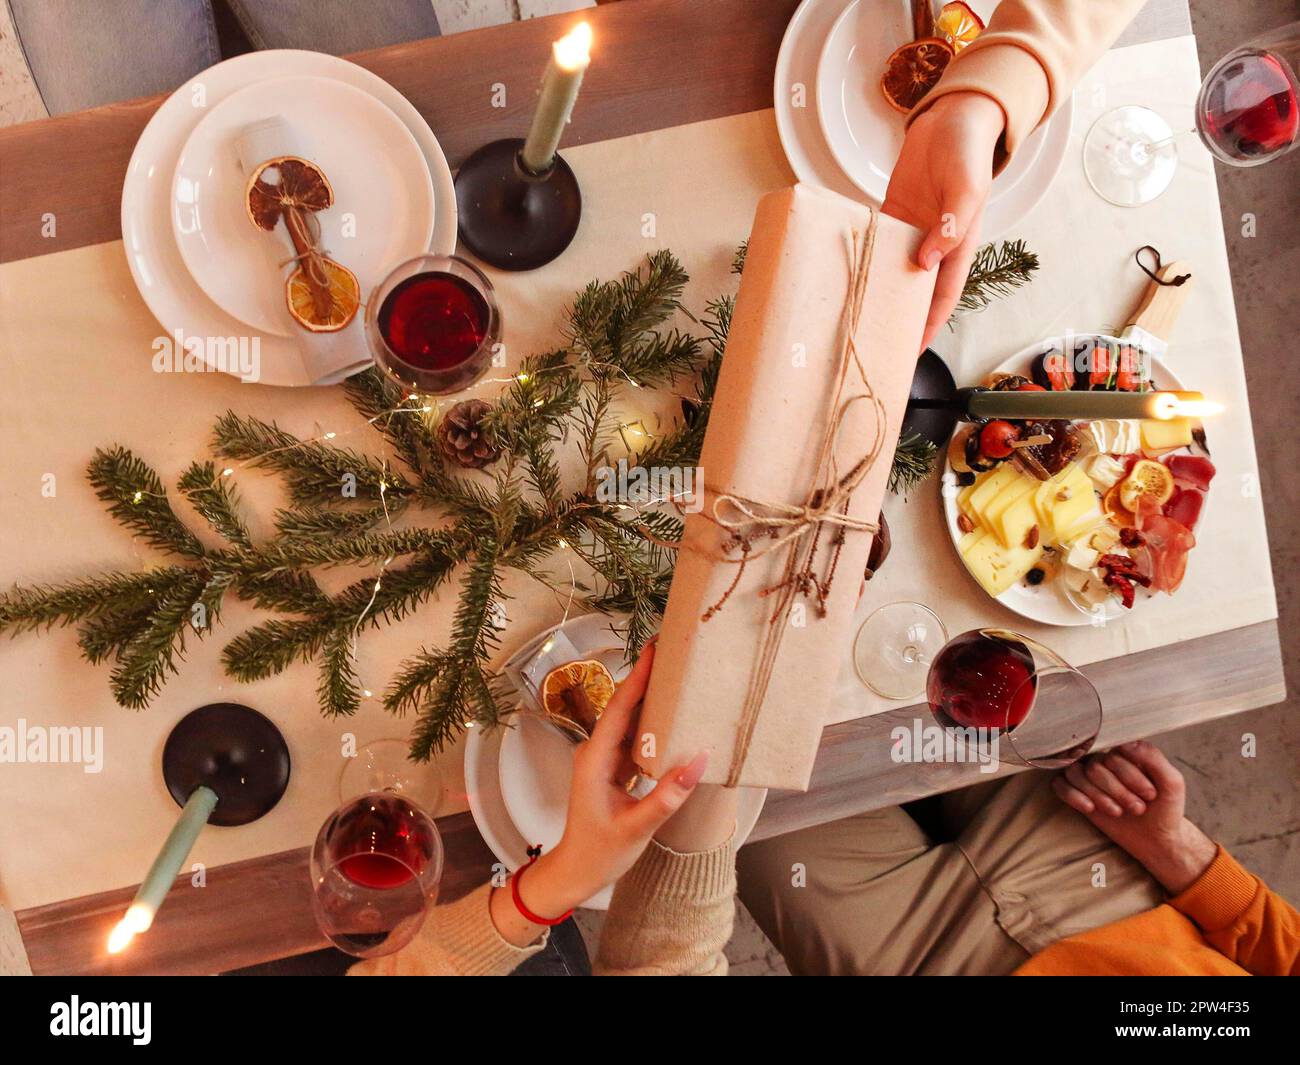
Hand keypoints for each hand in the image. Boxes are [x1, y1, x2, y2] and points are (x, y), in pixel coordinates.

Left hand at [489, 642, 708, 943]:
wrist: (577, 873)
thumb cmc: (600, 852)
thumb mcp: (637, 827)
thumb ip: (667, 796)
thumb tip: (700, 761)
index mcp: (595, 758)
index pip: (619, 708)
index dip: (638, 677)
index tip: (655, 648)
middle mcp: (597, 752)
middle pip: (625, 708)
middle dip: (648, 680)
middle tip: (675, 653)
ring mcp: (604, 760)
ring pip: (632, 724)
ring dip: (653, 703)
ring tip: (679, 678)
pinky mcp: (614, 770)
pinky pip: (635, 741)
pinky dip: (654, 729)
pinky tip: (675, 720)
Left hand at [882, 91, 1004, 352]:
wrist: (951, 119)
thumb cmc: (967, 153)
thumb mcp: (966, 190)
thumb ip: (951, 226)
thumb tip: (927, 261)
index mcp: (958, 246)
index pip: (942, 296)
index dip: (928, 325)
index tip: (911, 350)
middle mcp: (935, 245)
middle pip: (915, 291)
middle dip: (900, 317)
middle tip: (877, 343)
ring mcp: (913, 231)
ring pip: (894, 270)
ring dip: (879, 291)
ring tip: (857, 316)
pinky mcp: (893, 215)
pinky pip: (877, 242)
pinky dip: (864, 257)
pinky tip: (845, 274)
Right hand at [1053, 740, 1217, 894]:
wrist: (1156, 837)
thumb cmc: (1165, 808)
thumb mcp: (1172, 783)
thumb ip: (1153, 758)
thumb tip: (1125, 743)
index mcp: (1126, 752)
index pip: (1113, 755)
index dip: (1129, 777)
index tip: (1150, 795)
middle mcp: (1104, 760)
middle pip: (1094, 767)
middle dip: (1117, 792)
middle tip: (1137, 809)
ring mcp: (1089, 776)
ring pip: (1075, 774)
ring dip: (1097, 796)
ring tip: (1117, 812)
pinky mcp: (1078, 792)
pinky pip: (1059, 785)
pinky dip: (1072, 796)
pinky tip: (1090, 809)